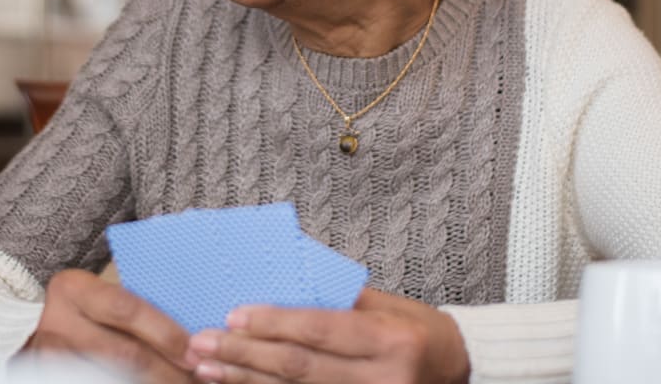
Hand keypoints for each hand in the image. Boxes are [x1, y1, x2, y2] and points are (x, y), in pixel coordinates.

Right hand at [25, 268, 194, 382]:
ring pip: (113, 377)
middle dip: (167, 371)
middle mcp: (58, 323)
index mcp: (74, 289)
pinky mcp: (51, 376)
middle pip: (125, 353)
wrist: (24, 327)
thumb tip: (190, 334)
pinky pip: (98, 382)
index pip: (128, 309)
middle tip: (197, 378)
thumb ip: (131, 310)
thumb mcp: (95, 296)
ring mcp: (50, 357)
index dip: (165, 333)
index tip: (194, 352)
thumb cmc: (77, 309)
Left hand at [184, 287, 468, 383]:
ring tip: (207, 369)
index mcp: (389, 339)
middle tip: (202, 343)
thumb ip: (336, 298)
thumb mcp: (385, 305)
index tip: (233, 316)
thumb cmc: (416, 329)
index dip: (273, 324)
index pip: (320, 330)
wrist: (458, 370)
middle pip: (300, 368)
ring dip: (245, 381)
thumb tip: (276, 285)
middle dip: (245, 355)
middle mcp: (382, 378)